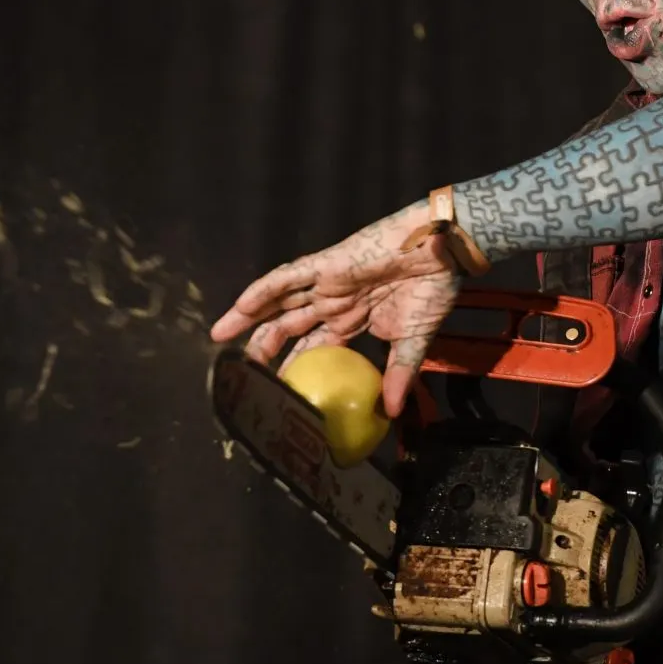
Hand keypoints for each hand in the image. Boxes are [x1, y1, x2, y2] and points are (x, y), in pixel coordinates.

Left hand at [209, 201, 463, 417]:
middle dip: (261, 347)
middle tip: (236, 370)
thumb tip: (391, 412)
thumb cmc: (432, 290)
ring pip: (277, 302)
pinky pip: (286, 278)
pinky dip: (263, 290)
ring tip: (219, 336)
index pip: (311, 348)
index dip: (292, 367)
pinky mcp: (326, 264)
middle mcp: (332, 303)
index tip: (273, 391)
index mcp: (351, 321)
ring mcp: (326, 283)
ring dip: (248, 318)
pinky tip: (241, 306)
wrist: (443, 251)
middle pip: (286, 327)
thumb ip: (398, 373)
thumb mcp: (413, 341)